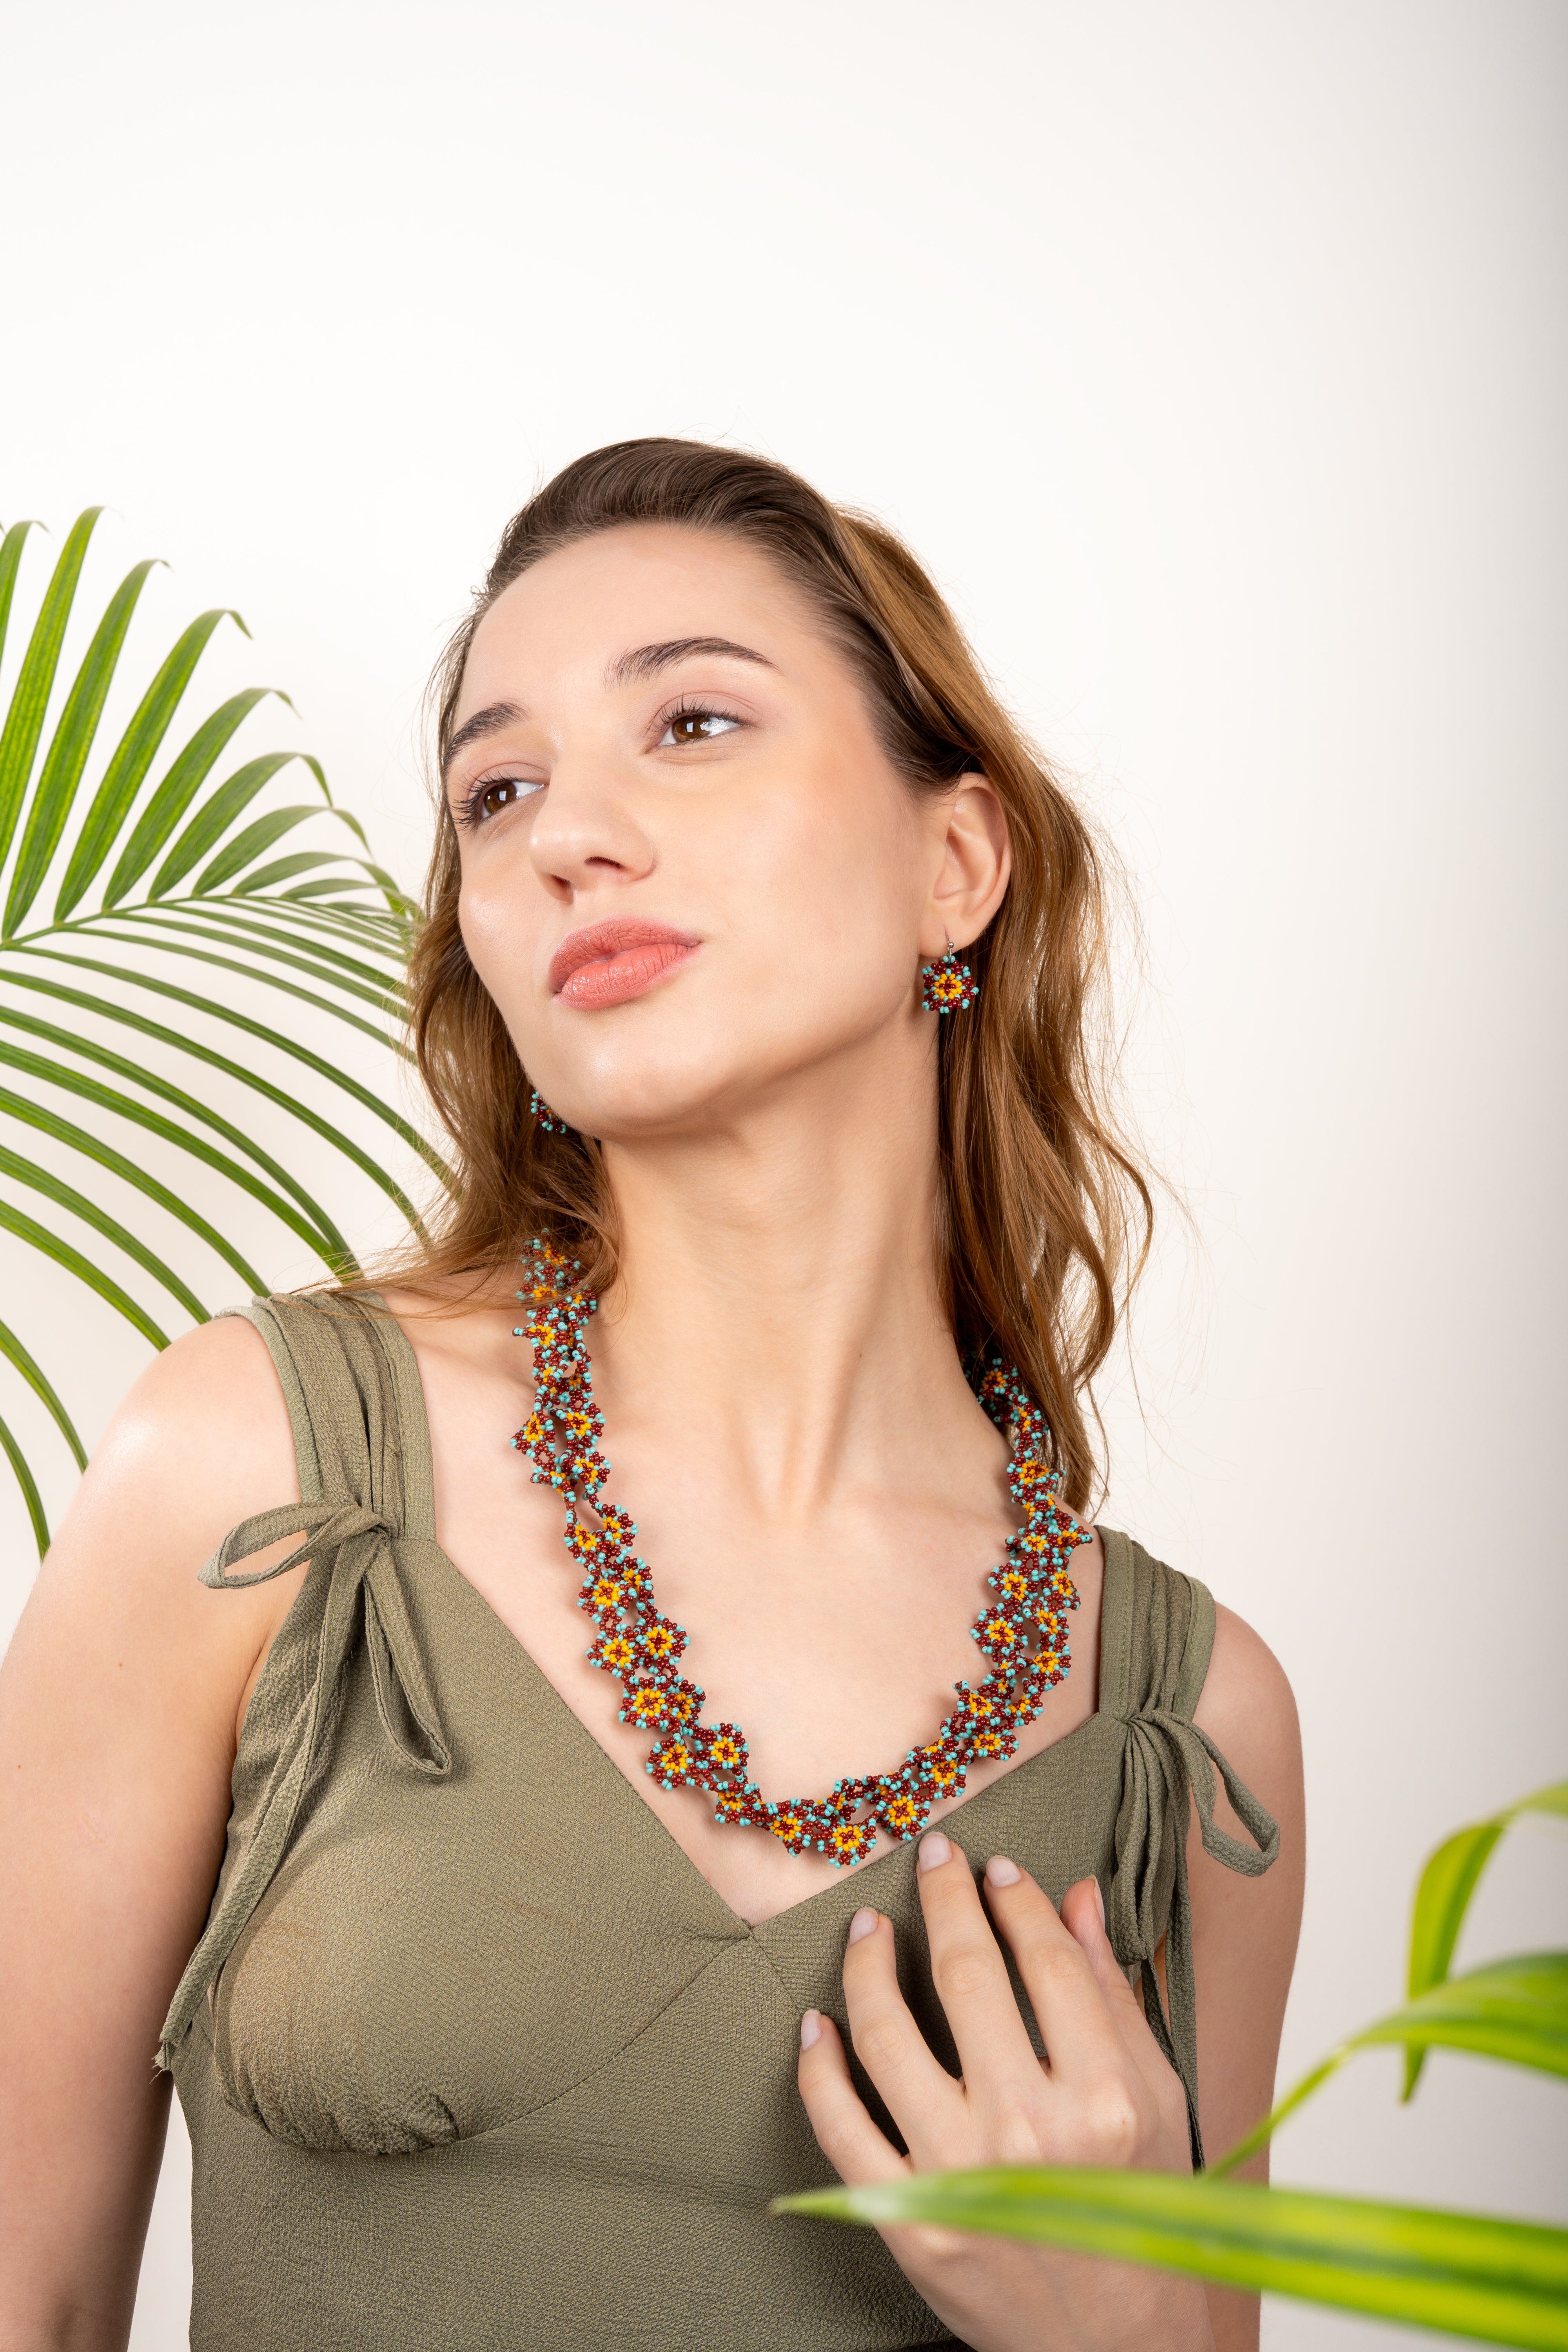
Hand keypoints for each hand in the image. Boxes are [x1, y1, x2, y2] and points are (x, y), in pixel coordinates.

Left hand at [796, 1831, 1214, 2351]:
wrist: (1116, 2347)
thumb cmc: (1140, 2215)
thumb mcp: (1159, 2102)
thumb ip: (1114, 1995)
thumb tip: (1073, 1895)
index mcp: (1106, 2098)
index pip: (1046, 1960)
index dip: (1015, 1900)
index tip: (995, 1868)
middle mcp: (1031, 2130)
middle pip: (967, 1977)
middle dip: (944, 1898)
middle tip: (931, 1855)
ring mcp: (961, 2177)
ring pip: (887, 2036)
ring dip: (867, 1965)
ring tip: (868, 1927)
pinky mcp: (909, 2223)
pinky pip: (840, 2127)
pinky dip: (817, 2067)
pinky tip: (815, 2024)